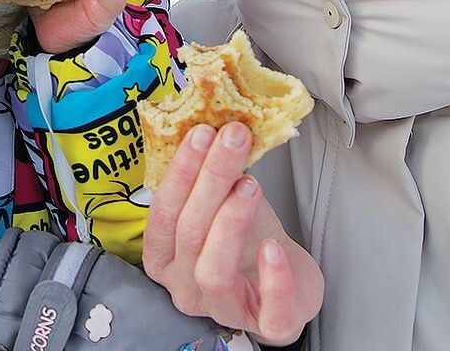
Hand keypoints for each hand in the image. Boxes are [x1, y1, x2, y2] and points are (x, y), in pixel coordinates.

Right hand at [143, 123, 323, 345]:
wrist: (287, 280)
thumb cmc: (248, 241)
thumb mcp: (227, 202)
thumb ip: (220, 174)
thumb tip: (221, 123)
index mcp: (166, 257)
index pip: (162, 214)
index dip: (180, 172)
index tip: (201, 132)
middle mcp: (185, 287)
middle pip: (189, 233)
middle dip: (210, 179)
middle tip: (232, 139)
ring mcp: (223, 309)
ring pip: (213, 270)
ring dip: (230, 222)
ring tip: (250, 184)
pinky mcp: (266, 325)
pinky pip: (268, 308)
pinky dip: (272, 277)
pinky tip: (274, 246)